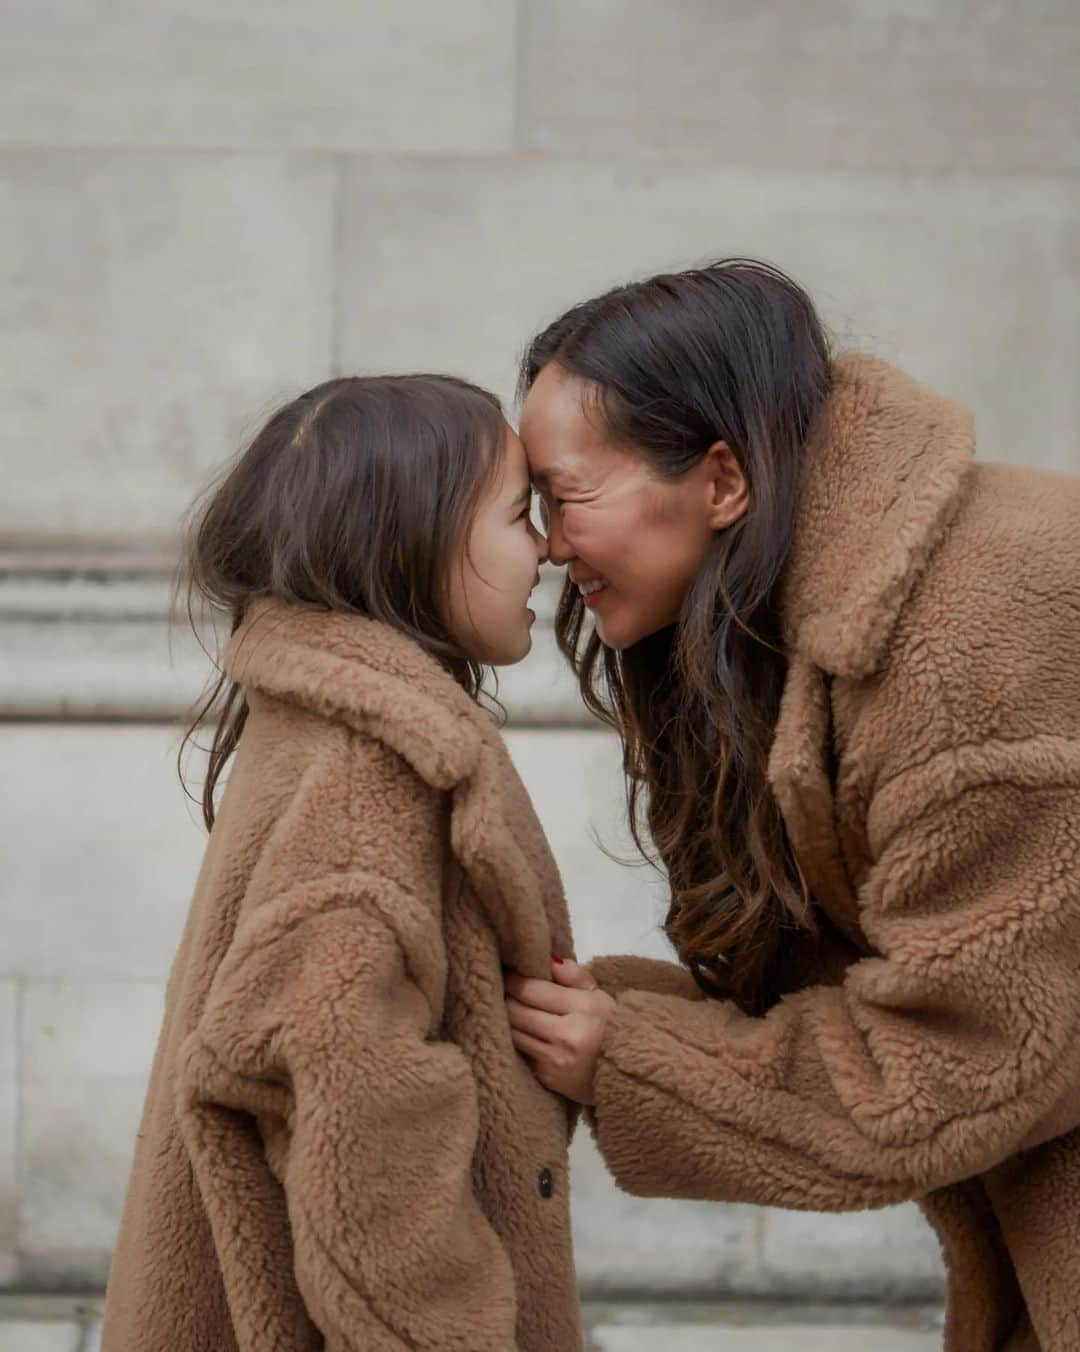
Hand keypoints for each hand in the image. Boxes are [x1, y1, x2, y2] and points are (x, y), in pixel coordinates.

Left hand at [504, 956, 616, 1104]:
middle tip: (503, 990)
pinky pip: (521, 1052)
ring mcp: (554, 1060)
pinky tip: (521, 1031)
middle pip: (514, 1011)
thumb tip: (547, 960)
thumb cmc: (611, 1026)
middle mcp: (565, 1035)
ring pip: (512, 1032)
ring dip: (507, 1019)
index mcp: (582, 1008)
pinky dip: (517, 1040)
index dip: (512, 979)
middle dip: (505, 998)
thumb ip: (573, 975)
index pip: (529, 989)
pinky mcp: (546, 1079)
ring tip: (508, 1008)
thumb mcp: (599, 995)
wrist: (629, 1072)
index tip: (507, 973)